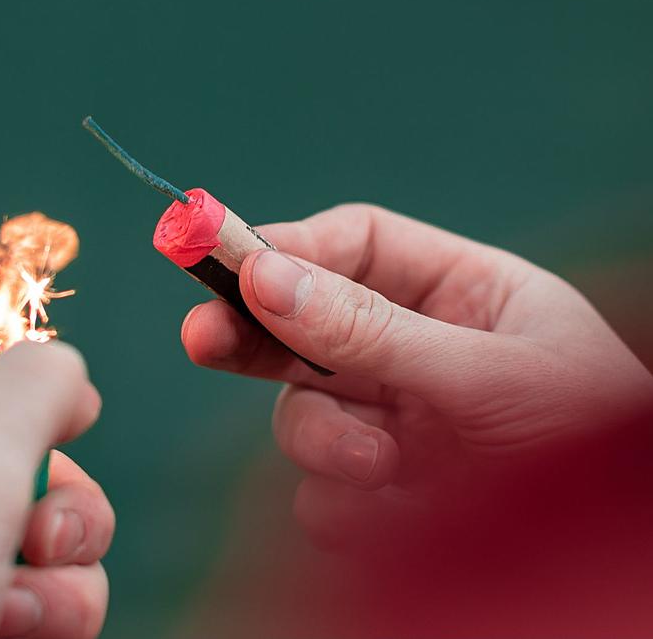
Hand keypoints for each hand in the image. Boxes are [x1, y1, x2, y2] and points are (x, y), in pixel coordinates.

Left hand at [0, 342, 113, 638]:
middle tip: (18, 600)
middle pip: (43, 535)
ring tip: (1, 638)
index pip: (18, 461)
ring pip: (49, 601)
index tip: (49, 536)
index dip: (60, 497)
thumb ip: (24, 401)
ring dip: (54, 621)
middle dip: (62, 572)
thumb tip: (69, 366)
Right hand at [182, 203, 652, 547]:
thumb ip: (373, 331)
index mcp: (456, 293)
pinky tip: (394, 512)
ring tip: (381, 469)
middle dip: (251, 336)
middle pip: (301, 324)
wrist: (619, 563)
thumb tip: (264, 278)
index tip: (225, 261)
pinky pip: (318, 490)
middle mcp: (412, 351)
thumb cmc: (592, 435)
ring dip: (323, 441)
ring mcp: (391, 423)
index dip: (286, 248)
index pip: (353, 248)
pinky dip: (341, 504)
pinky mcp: (378, 493)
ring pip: (301, 413)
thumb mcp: (489, 372)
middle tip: (200, 340)